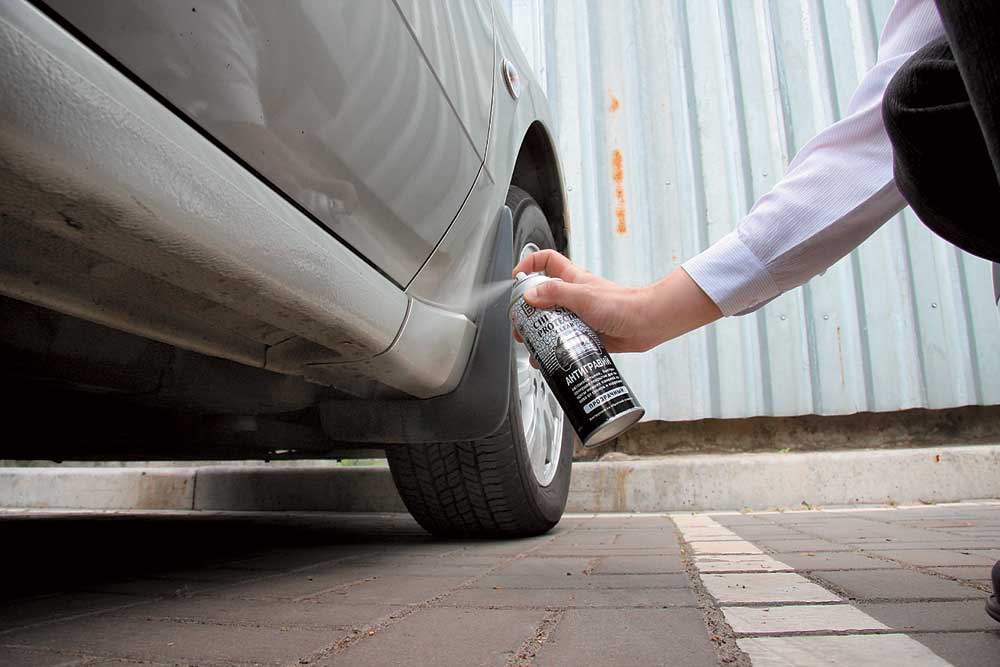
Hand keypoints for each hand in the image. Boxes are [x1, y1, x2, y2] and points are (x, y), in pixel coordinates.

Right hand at [511, 250, 721, 352]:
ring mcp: (578, 316)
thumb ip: (555, 293)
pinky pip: (564, 341)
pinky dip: (554, 349)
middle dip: (526, 310)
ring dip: (538, 333)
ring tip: (531, 344)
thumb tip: (530, 295)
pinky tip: (548, 358)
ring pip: (551, 322)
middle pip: (541, 297)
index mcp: (571, 279)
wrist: (647, 324)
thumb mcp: (583, 295)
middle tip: (520, 323)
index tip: (516, 278)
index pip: (546, 261)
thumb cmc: (622, 304)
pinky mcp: (585, 334)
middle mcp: (573, 296)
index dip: (530, 264)